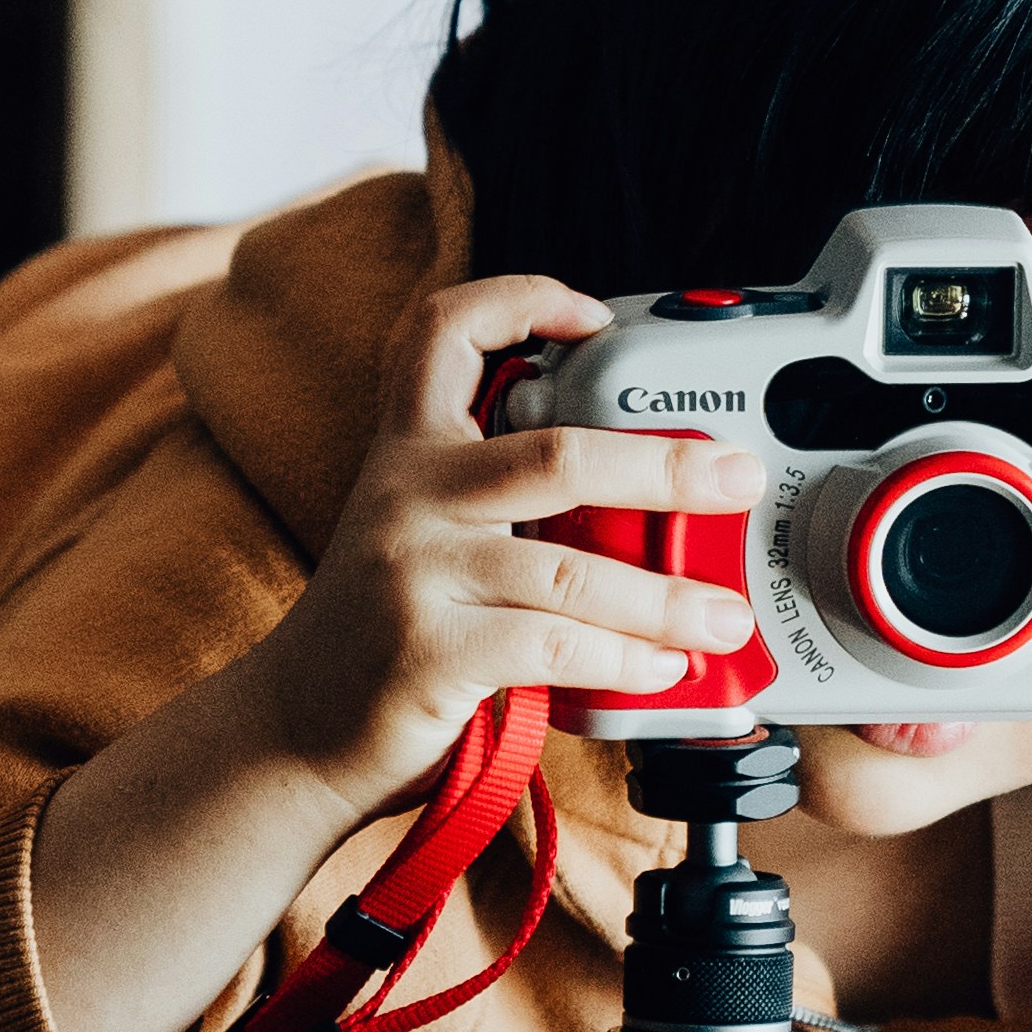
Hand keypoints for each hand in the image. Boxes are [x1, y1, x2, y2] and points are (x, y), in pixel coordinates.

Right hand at [239, 273, 767, 828]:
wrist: (295, 729)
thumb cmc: (385, 631)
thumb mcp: (424, 534)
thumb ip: (502, 502)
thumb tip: (648, 509)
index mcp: (408, 450)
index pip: (443, 333)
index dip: (518, 302)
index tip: (596, 317)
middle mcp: (407, 495)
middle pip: (555, 454)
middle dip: (664, 467)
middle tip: (737, 478)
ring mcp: (413, 572)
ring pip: (571, 568)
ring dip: (666, 595)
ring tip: (725, 612)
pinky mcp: (427, 651)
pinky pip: (554, 646)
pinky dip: (623, 660)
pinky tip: (663, 668)